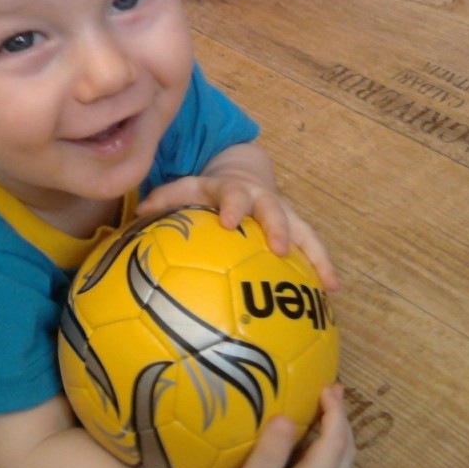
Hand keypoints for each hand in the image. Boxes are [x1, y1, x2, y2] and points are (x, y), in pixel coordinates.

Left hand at [138, 144, 339, 289]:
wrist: (243, 175)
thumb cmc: (208, 192)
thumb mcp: (186, 188)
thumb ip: (164, 198)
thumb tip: (137, 213)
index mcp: (233, 191)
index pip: (232, 195)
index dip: (232, 206)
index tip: (228, 221)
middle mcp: (263, 200)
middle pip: (275, 210)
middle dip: (279, 227)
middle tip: (280, 249)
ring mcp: (283, 214)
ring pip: (304, 231)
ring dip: (315, 254)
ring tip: (328, 282)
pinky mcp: (296, 229)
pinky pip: (312, 248)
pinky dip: (323, 267)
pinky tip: (332, 292)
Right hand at [217, 386, 355, 467]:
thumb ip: (271, 451)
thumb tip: (285, 418)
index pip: (336, 442)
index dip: (335, 412)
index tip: (326, 387)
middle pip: (347, 449)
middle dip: (342, 417)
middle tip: (331, 388)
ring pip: (344, 459)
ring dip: (339, 429)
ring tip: (328, 403)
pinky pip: (334, 466)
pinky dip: (331, 442)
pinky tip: (315, 431)